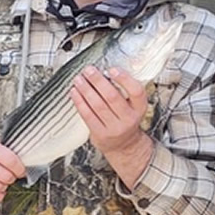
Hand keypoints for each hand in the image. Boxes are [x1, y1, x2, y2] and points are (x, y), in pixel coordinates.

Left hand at [70, 66, 154, 186]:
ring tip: (78, 79)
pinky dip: (79, 102)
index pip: (136, 91)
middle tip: (88, 70)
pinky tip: (74, 92)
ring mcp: (114, 128)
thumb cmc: (125, 118)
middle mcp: (129, 119)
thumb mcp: (132, 105)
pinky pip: (88, 115)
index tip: (112, 69)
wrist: (124, 145)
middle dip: (98, 81)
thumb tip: (104, 70)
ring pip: (98, 105)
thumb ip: (124, 89)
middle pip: (112, 97)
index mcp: (140, 107)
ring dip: (86, 90)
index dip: (124, 79)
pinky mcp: (100, 134)